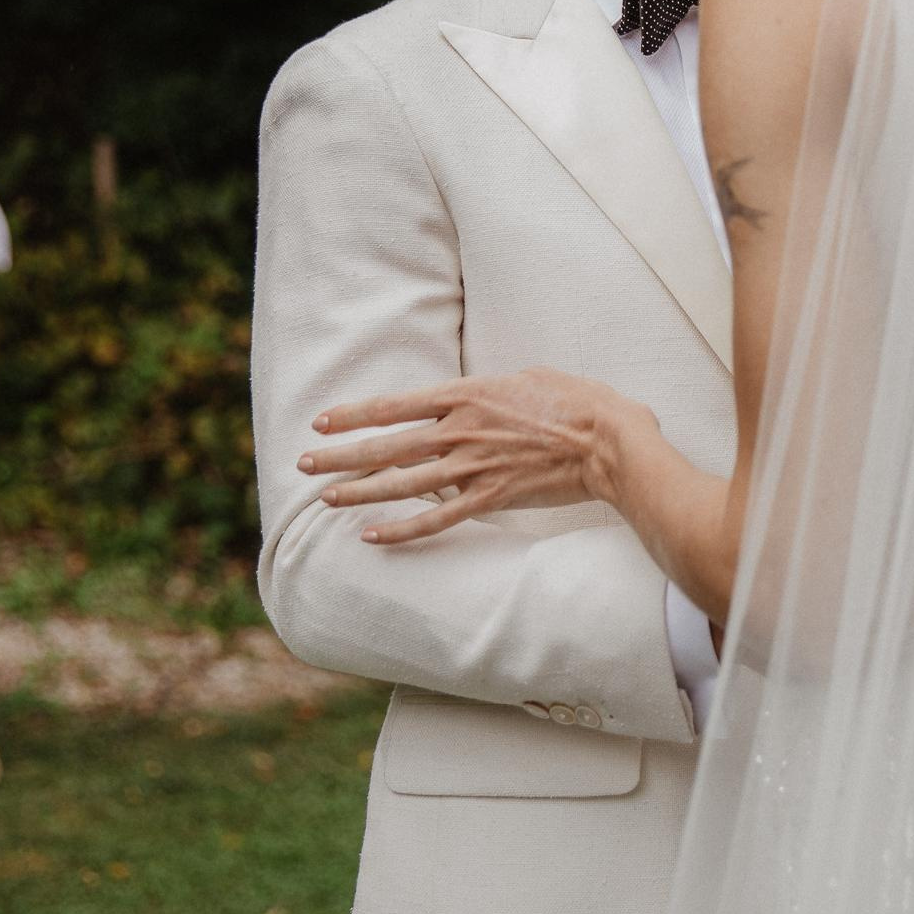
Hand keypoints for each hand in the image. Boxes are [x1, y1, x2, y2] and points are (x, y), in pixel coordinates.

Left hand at [302, 368, 659, 545]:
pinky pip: (436, 520)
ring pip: (402, 484)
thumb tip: (469, 397)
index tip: (322, 421)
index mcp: (467, 395)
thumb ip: (489, 388)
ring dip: (360, 492)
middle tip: (305, 463)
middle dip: (341, 456)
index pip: (395, 406)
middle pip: (386, 446)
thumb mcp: (528, 376)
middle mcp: (461, 431)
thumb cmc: (577, 401)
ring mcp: (473, 468)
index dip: (354, 415)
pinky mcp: (490, 499)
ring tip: (326, 498)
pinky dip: (402, 530)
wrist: (609, 442)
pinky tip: (373, 536)